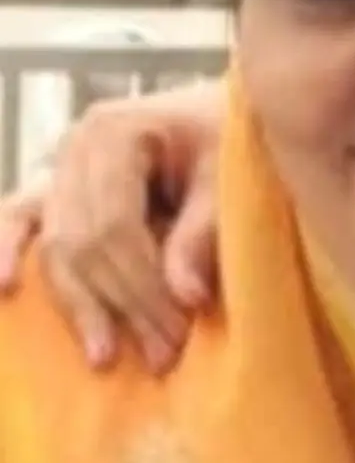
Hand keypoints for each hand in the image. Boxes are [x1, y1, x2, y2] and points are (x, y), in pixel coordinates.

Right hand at [0, 79, 222, 373]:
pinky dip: (10, 250)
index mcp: (113, 133)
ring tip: (105, 356)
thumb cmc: (225, 133)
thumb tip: (186, 299)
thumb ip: (202, 231)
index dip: (142, 286)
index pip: (114, 226)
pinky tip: (6, 286)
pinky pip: (23, 219)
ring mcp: (60, 165)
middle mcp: (74, 148)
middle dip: (120, 304)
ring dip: (79, 304)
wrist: (217, 107)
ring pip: (54, 246)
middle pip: (82, 242)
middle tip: (161, 355)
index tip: (176, 331)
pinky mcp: (57, 183)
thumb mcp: (225, 174)